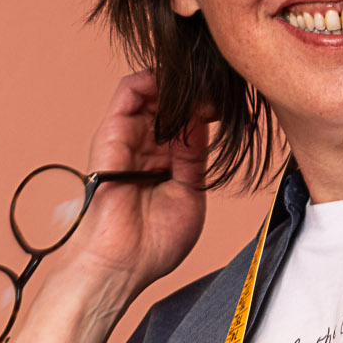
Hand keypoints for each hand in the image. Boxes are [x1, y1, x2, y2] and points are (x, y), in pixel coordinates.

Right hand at [43, 71, 209, 317]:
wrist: (121, 262)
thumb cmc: (152, 243)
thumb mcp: (190, 193)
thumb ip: (196, 157)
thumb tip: (205, 122)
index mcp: (166, 163)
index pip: (189, 122)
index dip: (210, 111)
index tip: (230, 110)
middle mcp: (146, 146)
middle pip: (173, 103)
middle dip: (198, 96)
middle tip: (221, 98)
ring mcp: (129, 136)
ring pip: (154, 91)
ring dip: (180, 87)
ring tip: (202, 95)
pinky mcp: (112, 130)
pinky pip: (130, 90)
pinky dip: (155, 80)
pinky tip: (179, 92)